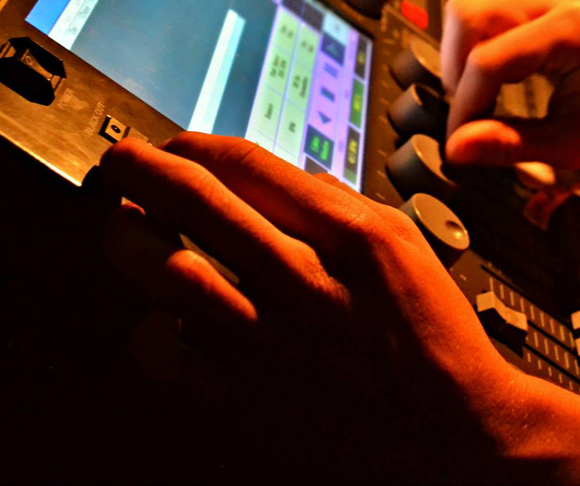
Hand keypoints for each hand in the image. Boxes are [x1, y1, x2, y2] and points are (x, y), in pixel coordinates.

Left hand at [99, 134, 530, 481]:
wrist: (459, 434)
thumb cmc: (432, 337)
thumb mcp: (406, 243)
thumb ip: (340, 202)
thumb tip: (275, 174)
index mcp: (352, 237)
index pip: (247, 165)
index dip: (194, 145)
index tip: (175, 146)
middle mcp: (307, 284)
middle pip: (196, 203)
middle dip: (140, 170)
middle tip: (120, 163)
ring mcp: (274, 347)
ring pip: (168, 273)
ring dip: (130, 241)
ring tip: (125, 231)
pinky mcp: (251, 405)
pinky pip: (169, 357)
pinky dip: (149, 329)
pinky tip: (156, 317)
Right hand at [441, 0, 579, 170]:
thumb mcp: (569, 145)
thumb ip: (508, 144)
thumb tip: (456, 148)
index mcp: (575, 30)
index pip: (490, 59)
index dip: (466, 103)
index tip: (460, 138)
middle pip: (470, 14)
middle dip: (458, 68)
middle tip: (470, 111)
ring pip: (471, 9)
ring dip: (462, 55)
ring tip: (480, 97)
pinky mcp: (541, 0)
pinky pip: (487, 13)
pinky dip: (476, 47)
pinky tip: (492, 82)